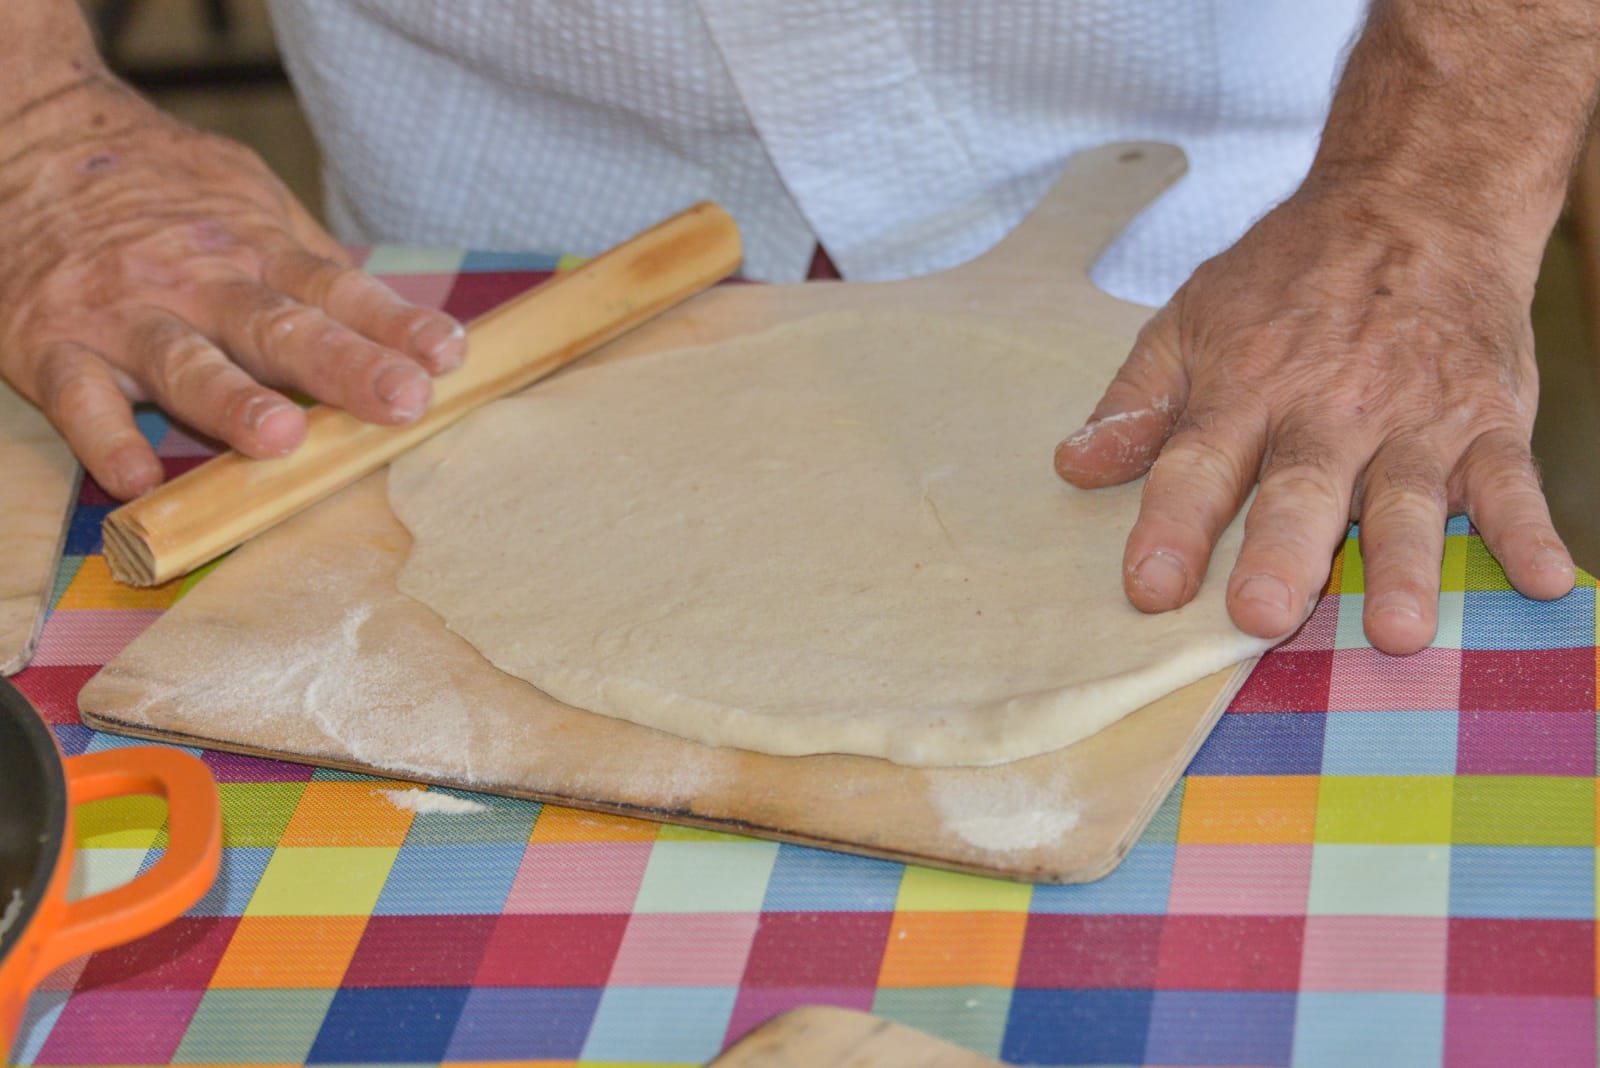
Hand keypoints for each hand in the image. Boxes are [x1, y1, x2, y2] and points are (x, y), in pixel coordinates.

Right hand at [0, 76, 465, 498]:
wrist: (24, 134)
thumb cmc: (152, 185)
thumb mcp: (243, 196)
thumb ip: (306, 258)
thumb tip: (386, 314)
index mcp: (254, 248)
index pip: (336, 290)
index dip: (394, 324)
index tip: (447, 356)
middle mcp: (196, 280)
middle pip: (279, 327)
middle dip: (345, 367)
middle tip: (401, 400)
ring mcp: (123, 314)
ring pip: (183, 361)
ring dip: (232, 401)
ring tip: (279, 438)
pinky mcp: (49, 344)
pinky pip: (79, 397)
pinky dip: (105, 438)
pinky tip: (137, 478)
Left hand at [1054, 177, 1575, 655]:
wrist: (1417, 197)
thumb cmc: (1289, 277)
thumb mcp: (1192, 318)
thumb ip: (1138, 401)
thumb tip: (1074, 467)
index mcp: (1246, 388)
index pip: (1198, 462)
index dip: (1171, 526)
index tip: (1150, 589)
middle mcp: (1328, 408)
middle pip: (1300, 488)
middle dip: (1282, 554)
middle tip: (1262, 618)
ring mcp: (1414, 417)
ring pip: (1406, 496)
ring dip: (1406, 564)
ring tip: (1401, 631)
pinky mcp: (1488, 420)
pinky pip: (1513, 480)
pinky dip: (1529, 530)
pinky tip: (1545, 582)